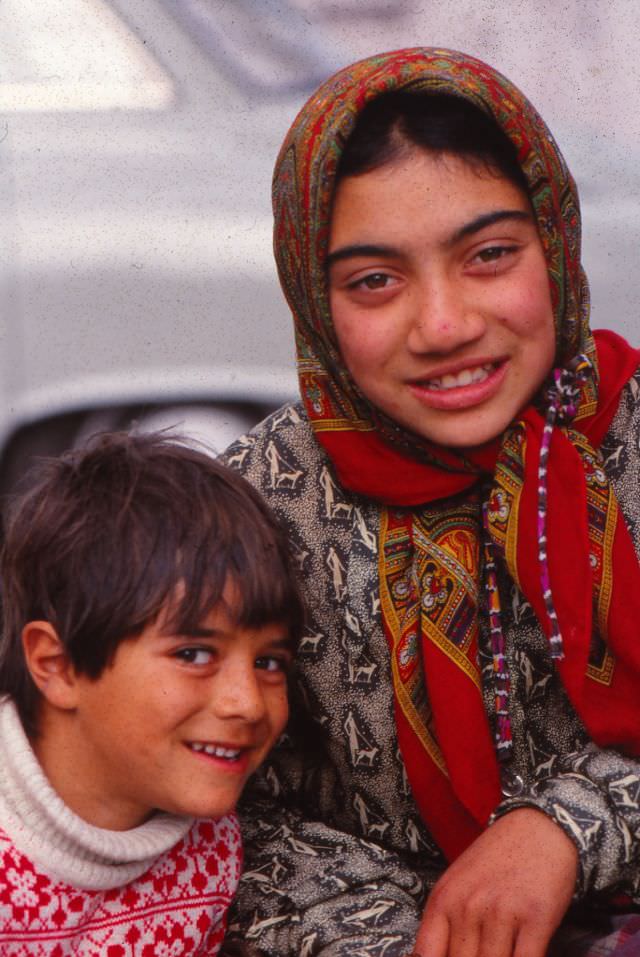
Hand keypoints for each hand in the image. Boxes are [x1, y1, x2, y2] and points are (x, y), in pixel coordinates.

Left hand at [413, 807, 577, 956]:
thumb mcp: (459, 883)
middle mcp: (468, 906)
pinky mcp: (537, 918)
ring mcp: (502, 912)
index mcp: (444, 899)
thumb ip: (446, 924)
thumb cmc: (498, 858)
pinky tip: (521, 953)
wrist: (540, 827)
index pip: (426, 956)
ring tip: (503, 951)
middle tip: (481, 951)